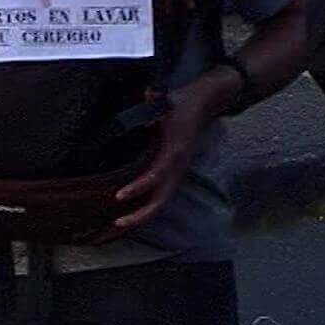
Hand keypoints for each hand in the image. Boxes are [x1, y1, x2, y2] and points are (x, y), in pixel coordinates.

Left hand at [111, 66, 237, 231]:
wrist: (206, 102)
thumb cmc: (183, 102)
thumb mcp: (166, 102)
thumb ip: (152, 106)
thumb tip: (141, 109)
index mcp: (175, 149)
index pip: (156, 174)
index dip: (138, 187)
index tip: (119, 196)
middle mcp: (179, 165)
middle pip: (161, 199)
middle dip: (141, 214)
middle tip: (118, 222)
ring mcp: (179, 170)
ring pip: (163, 200)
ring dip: (144, 214)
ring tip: (120, 222)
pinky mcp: (176, 170)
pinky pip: (163, 193)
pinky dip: (149, 205)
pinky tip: (134, 210)